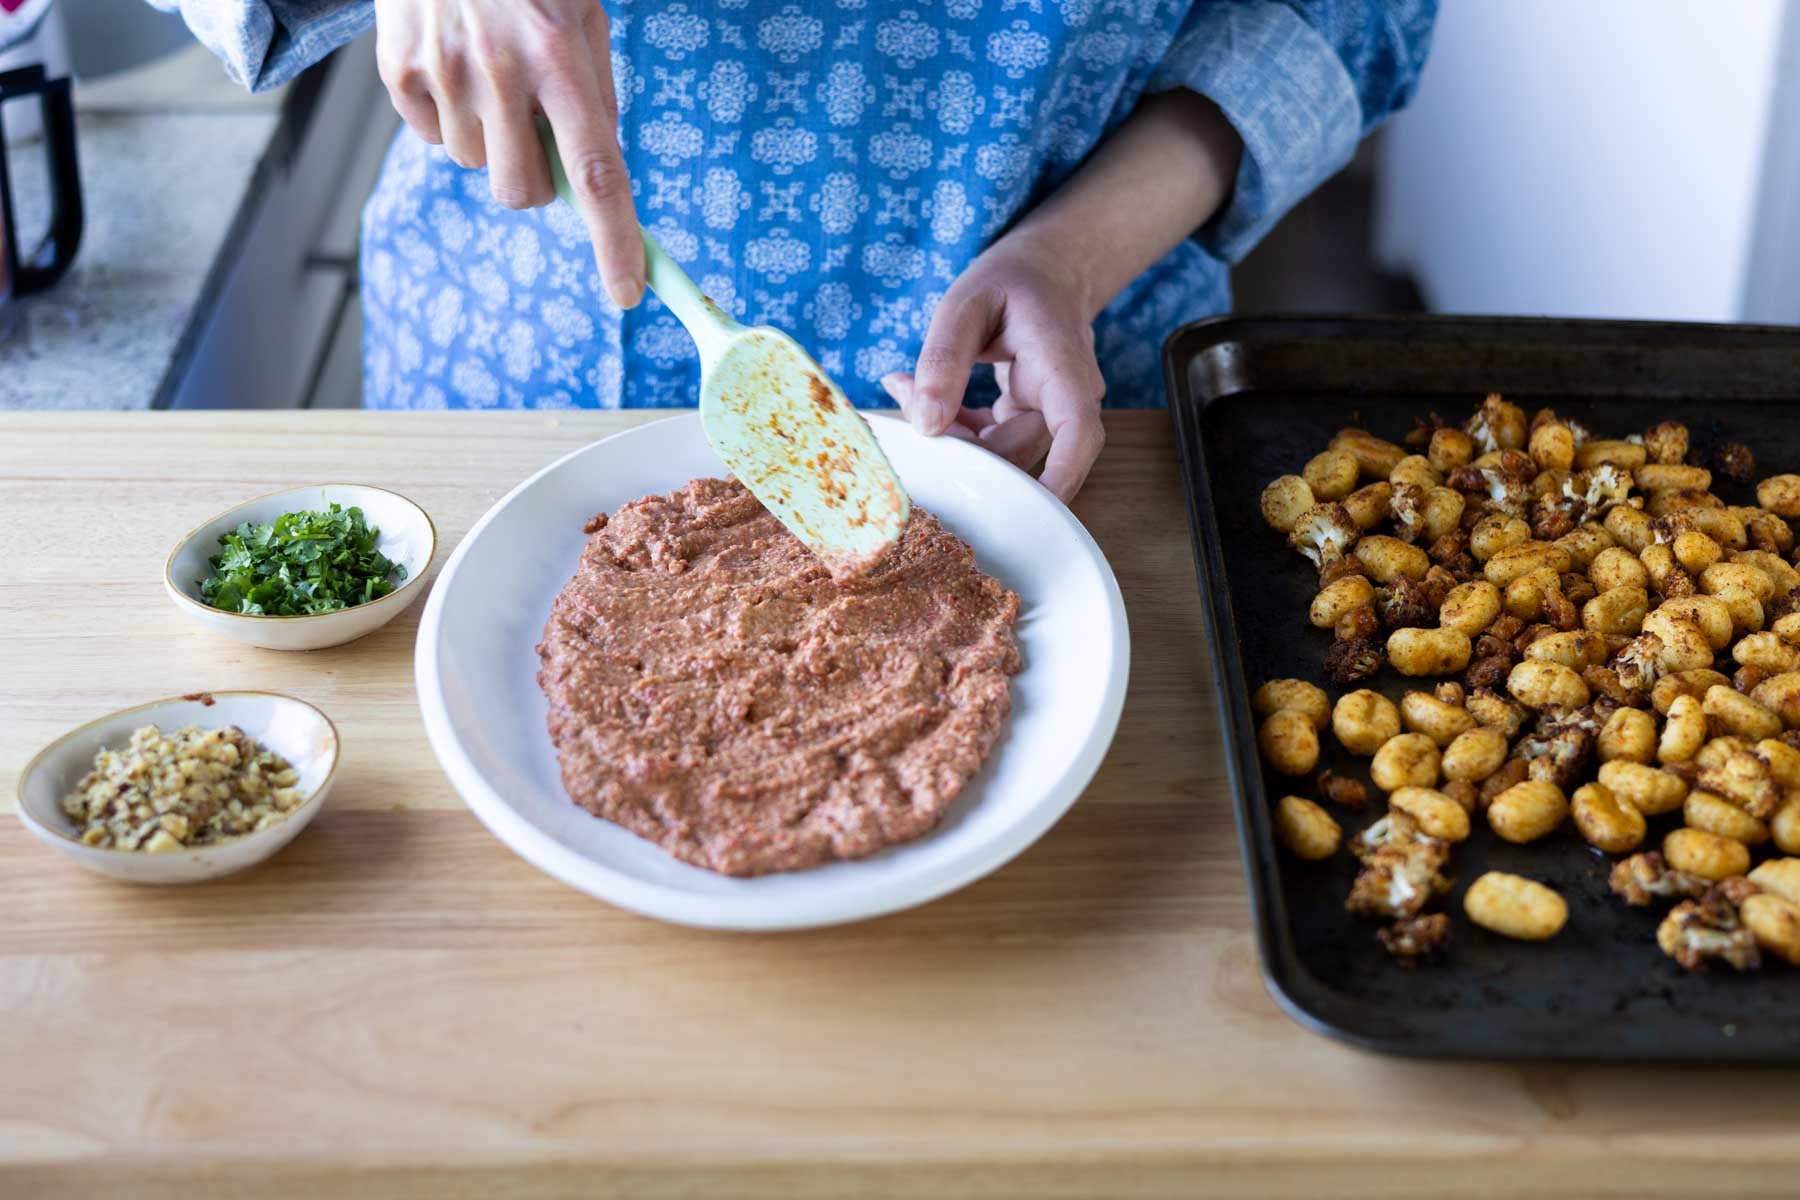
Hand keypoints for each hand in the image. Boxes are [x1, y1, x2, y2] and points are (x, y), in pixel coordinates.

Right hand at [372, 0, 644, 306]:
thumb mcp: (584, 18)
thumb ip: (594, 96)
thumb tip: (596, 181)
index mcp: (558, 56)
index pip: (597, 172)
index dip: (614, 241)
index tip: (627, 291)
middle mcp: (497, 69)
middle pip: (524, 191)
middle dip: (538, 182)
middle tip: (538, 131)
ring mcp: (441, 71)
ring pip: (477, 168)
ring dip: (493, 143)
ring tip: (492, 77)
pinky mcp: (397, 71)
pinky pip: (434, 139)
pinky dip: (451, 120)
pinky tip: (455, 68)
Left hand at [882, 231, 1105, 501]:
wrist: (1045, 271)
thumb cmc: (1010, 280)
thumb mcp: (965, 304)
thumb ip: (943, 360)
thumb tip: (925, 425)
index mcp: (1063, 367)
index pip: (1077, 433)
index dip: (1059, 477)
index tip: (1030, 511)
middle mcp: (1067, 399)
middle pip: (1021, 451)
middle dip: (963, 447)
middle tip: (907, 405)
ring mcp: (1051, 414)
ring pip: (1004, 452)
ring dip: (955, 437)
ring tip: (907, 390)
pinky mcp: (1029, 419)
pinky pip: (995, 443)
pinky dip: (960, 431)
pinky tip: (925, 400)